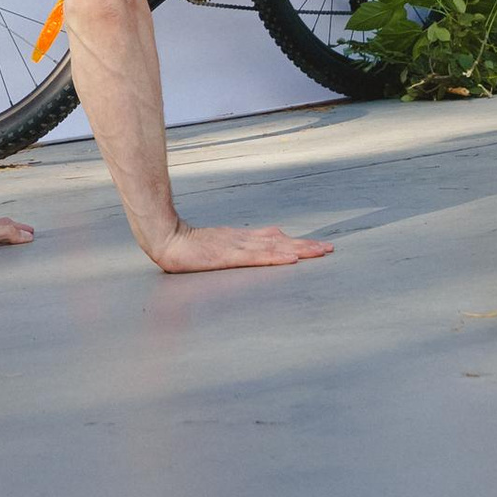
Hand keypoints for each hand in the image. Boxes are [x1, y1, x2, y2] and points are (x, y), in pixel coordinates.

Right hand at [149, 224, 332, 273]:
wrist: (167, 239)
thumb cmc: (187, 247)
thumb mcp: (215, 247)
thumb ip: (233, 249)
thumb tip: (249, 249)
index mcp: (241, 240)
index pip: (275, 239)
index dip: (297, 241)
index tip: (317, 245)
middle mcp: (244, 241)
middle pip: (281, 241)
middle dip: (306, 245)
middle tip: (329, 249)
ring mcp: (238, 247)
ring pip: (275, 247)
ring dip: (300, 249)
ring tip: (320, 252)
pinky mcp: (230, 256)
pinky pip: (258, 257)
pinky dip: (277, 256)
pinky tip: (292, 258)